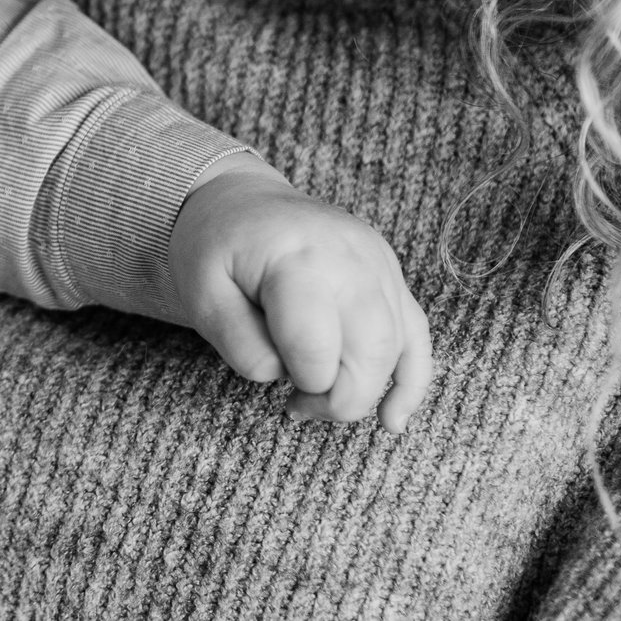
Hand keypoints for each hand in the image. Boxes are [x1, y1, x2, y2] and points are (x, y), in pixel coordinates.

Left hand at [164, 167, 433, 430]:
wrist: (239, 201)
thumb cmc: (216, 247)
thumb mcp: (202, 294)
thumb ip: (238, 343)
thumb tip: (279, 375)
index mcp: (298, 260)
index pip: (318, 351)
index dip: (300, 382)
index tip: (275, 379)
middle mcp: (350, 258)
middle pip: (371, 355)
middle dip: (338, 399)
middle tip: (298, 404)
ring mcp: (378, 263)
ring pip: (399, 349)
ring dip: (367, 392)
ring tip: (320, 399)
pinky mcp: (391, 274)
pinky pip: (418, 334)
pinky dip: (412, 381)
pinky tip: (393, 419)